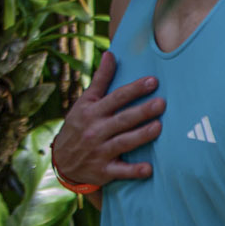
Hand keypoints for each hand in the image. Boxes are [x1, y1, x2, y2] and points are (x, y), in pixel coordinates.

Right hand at [53, 51, 163, 185]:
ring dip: (141, 136)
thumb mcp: (85, 102)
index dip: (134, 89)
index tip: (153, 81)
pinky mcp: (103, 170)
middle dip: (141, 111)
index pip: (116, 98)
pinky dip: (133, 171)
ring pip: (123, 142)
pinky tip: (149, 169)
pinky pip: (120, 171)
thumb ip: (100, 80)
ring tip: (158, 127)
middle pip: (122, 119)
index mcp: (92, 111)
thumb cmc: (80, 126)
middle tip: (162, 103)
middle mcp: (95, 130)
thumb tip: (111, 54)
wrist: (63, 162)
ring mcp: (99, 151)